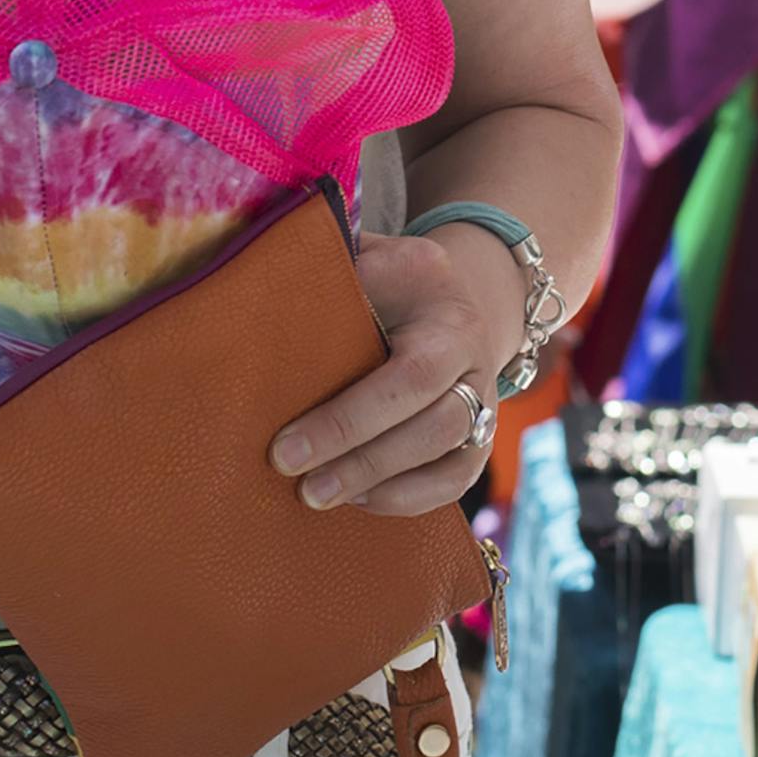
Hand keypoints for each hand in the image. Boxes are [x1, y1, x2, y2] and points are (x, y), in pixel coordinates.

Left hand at [269, 227, 521, 515]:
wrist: (452, 297)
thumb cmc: (393, 276)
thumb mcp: (374, 257)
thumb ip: (337, 270)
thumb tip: (271, 289)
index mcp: (447, 316)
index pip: (410, 377)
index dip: (350, 418)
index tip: (287, 447)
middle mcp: (475, 365)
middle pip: (434, 426)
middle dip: (361, 458)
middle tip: (295, 478)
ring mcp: (486, 407)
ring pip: (449, 462)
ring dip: (381, 485)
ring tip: (317, 496)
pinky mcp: (479, 441)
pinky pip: (454, 483)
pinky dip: (407, 499)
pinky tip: (358, 499)